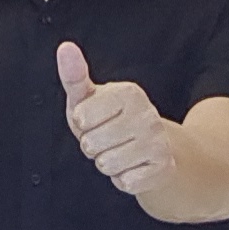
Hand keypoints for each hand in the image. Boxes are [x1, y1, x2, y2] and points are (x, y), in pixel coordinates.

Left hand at [58, 42, 179, 202]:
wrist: (153, 149)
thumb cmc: (109, 120)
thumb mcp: (88, 99)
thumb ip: (74, 75)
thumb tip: (65, 47)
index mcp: (129, 93)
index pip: (81, 118)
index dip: (82, 125)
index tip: (96, 120)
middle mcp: (149, 115)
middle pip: (91, 144)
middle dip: (93, 147)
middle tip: (108, 139)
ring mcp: (159, 142)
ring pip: (106, 164)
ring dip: (107, 164)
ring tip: (119, 152)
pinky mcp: (163, 168)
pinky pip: (124, 182)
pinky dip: (122, 179)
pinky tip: (133, 166)